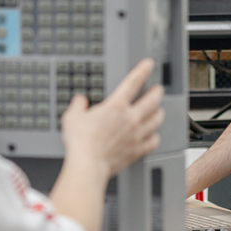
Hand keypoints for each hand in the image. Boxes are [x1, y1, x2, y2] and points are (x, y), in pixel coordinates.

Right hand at [60, 59, 164, 178]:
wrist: (88, 165)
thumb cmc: (81, 143)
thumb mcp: (72, 117)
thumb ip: (78, 105)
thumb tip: (80, 101)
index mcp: (116, 106)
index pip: (133, 82)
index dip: (143, 70)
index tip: (148, 65)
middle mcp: (130, 119)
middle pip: (152, 100)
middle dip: (157, 91)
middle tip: (158, 88)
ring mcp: (136, 135)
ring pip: (157, 119)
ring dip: (158, 113)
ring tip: (158, 110)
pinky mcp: (137, 150)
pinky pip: (153, 141)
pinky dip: (155, 137)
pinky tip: (153, 136)